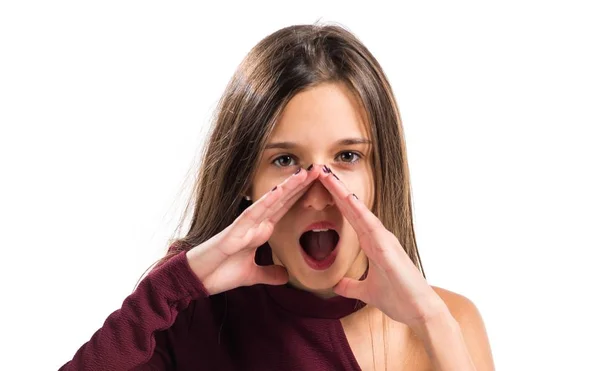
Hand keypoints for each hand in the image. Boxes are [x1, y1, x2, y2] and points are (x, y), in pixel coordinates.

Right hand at [186, 166, 319, 294]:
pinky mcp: (233, 232)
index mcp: (260, 231)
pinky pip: (252, 214)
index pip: (285, 210)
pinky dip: (265, 203)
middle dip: (300, 186)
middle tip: (319, 170)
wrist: (197, 280)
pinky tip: (278, 191)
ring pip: (270, 202)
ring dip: (287, 188)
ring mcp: (244, 226)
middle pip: (282, 201)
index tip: (318, 186)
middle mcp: (254, 224)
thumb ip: (269, 273)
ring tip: (304, 173)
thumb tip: (286, 276)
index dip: (301, 197)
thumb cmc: (220, 273)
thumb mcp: (252, 275)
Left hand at [317, 165, 446, 326]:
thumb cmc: (399, 298)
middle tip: (319, 170)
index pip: (349, 217)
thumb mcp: (366, 292)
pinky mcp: (389, 250)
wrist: (420, 312)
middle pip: (352, 208)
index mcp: (372, 244)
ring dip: (344, 194)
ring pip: (360, 212)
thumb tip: (337, 285)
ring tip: (329, 177)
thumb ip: (351, 286)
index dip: (335, 201)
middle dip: (336, 189)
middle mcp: (378, 237)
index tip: (321, 185)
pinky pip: (372, 227)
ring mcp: (385, 241)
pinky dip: (360, 212)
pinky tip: (349, 200)